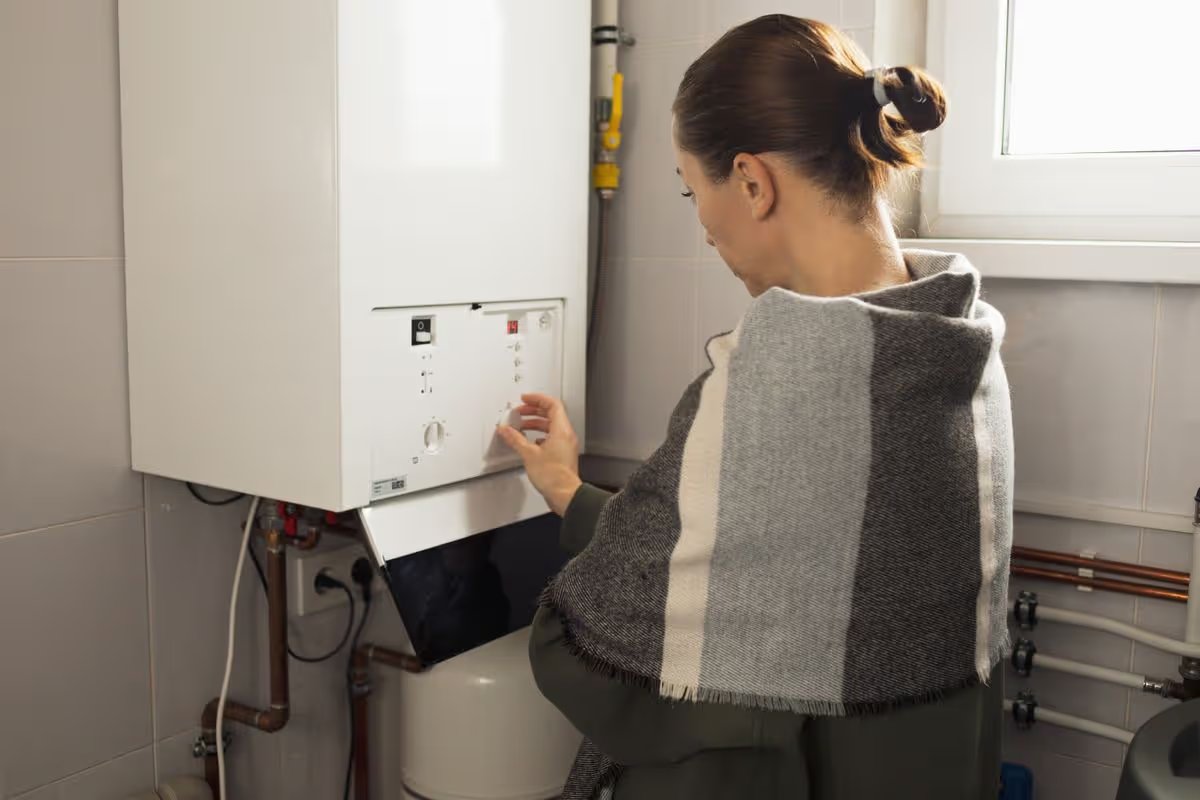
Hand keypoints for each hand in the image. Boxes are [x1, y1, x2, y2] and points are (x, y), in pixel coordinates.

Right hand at [495, 393, 581, 515]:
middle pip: (552, 414)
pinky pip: (552, 437)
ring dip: (536, 423)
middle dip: (534, 410)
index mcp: (561, 430)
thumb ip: (515, 439)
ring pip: (551, 426)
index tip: (525, 399)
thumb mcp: (529, 454)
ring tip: (521, 425)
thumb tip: (506, 430)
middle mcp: (566, 436)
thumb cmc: (554, 477)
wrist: (565, 495)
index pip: (552, 404)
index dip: (537, 399)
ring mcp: (565, 445)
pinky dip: (539, 435)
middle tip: (520, 411)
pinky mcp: (562, 455)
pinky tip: (530, 442)